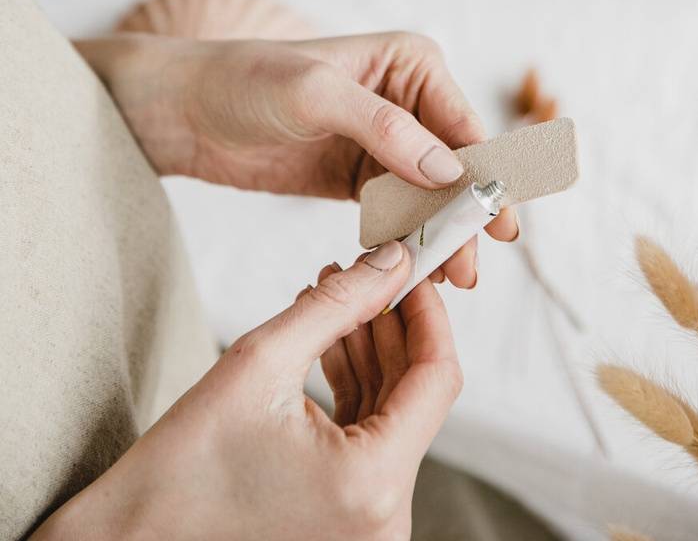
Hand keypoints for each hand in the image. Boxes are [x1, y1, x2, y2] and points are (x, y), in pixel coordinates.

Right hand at [34, 243, 461, 540]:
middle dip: (391, 323)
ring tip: (338, 293)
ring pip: (391, 413)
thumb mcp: (261, 361)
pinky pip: (368, 439)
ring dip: (368, 349)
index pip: (437, 377)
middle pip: (415, 393)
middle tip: (369, 268)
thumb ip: (339, 303)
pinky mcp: (347, 519)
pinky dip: (353, 387)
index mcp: (372, 483)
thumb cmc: (181, 468)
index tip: (415, 268)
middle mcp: (384, 516)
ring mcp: (368, 524)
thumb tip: (391, 262)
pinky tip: (329, 339)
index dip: (428, 312)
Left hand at [77, 31, 518, 286]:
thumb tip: (449, 171)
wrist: (184, 110)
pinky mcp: (357, 175)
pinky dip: (405, 238)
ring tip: (450, 279)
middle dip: (465, 215)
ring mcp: (384, 141)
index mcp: (409, 64)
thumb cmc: (246, 81)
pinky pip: (394, 210)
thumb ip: (385, 129)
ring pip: (428, 195)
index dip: (485, 175)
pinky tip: (412, 269)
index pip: (462, 124)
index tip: (500, 224)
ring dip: (438, 233)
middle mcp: (406, 100)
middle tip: (472, 267)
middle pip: (453, 166)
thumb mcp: (315, 94)